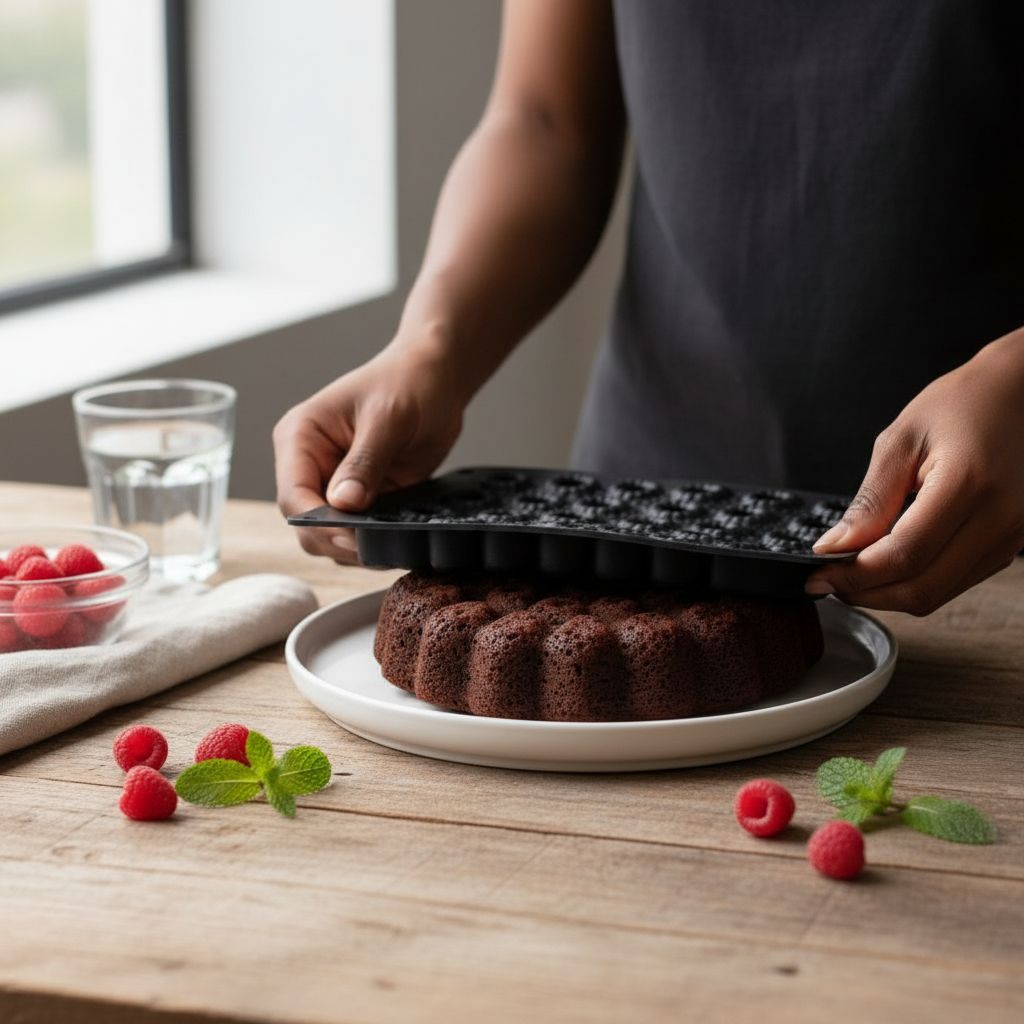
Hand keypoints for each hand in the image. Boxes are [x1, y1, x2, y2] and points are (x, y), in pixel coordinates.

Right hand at [273, 344, 464, 563]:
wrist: (437, 380)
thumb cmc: (408, 383)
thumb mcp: (388, 419)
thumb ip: (365, 462)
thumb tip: (343, 504)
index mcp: (300, 437)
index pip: (293, 495)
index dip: (319, 524)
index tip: (354, 537)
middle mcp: (309, 465)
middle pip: (306, 524)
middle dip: (337, 540)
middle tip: (377, 546)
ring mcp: (333, 484)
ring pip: (329, 536)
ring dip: (356, 547)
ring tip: (391, 543)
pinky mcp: (360, 499)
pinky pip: (356, 533)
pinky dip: (372, 543)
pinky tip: (396, 540)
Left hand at [806, 328, 1023, 614]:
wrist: (1021, 392)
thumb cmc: (963, 404)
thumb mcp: (901, 441)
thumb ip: (869, 501)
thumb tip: (834, 548)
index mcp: (967, 485)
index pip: (903, 556)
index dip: (855, 575)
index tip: (818, 576)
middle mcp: (1000, 518)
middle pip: (922, 589)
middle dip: (868, 593)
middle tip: (830, 581)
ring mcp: (1013, 536)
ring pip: (940, 593)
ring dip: (891, 593)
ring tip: (855, 571)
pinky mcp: (1013, 544)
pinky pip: (958, 580)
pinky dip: (918, 581)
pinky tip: (891, 563)